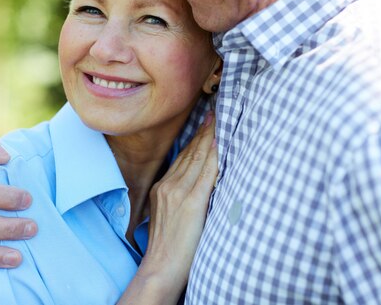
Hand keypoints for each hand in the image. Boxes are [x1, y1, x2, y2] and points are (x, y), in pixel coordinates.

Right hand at [119, 112, 217, 304]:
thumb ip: (179, 200)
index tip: (205, 122)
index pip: (183, 157)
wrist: (159, 269)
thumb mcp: (167, 218)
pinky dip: (214, 155)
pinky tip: (221, 142)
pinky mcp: (191, 204)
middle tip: (215, 111)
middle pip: (190, 152)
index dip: (195, 139)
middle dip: (204, 131)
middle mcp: (168, 186)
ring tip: (220, 119)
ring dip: (210, 137)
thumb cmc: (167, 249)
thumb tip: (195, 190)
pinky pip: (205, 174)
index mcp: (162, 188)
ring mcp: (178, 193)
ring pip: (198, 158)